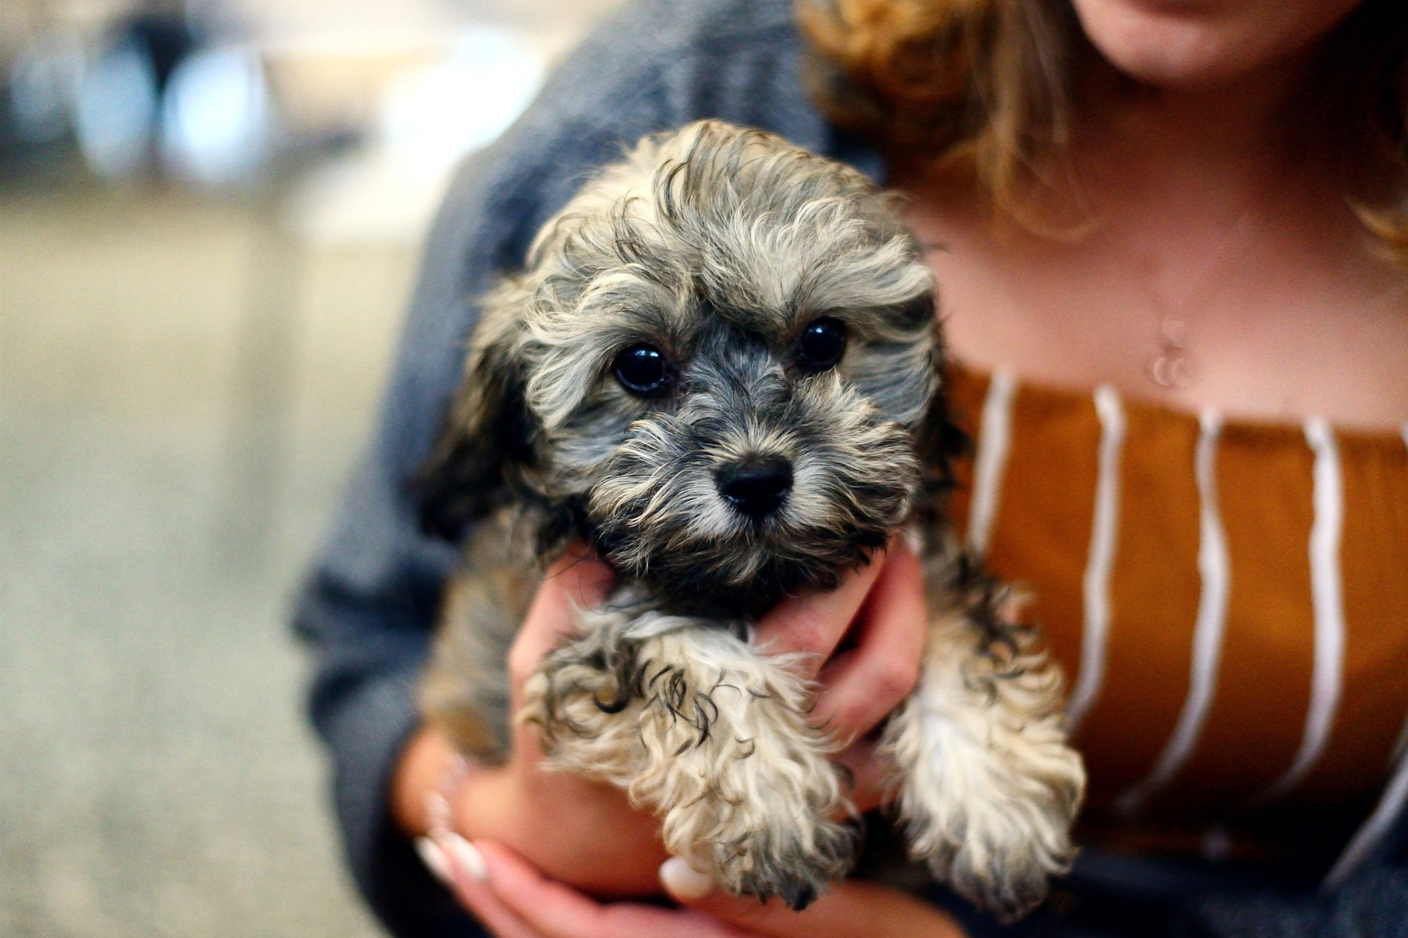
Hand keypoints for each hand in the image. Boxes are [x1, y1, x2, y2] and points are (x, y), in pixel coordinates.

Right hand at [394, 538, 929, 895]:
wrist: (581, 847)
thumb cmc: (566, 750)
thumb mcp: (541, 668)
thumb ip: (567, 597)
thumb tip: (600, 530)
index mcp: (720, 706)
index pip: (810, 627)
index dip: (849, 570)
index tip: (852, 512)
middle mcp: (782, 749)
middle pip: (880, 662)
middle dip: (895, 580)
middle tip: (887, 521)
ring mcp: (814, 782)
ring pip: (898, 699)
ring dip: (913, 621)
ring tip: (899, 559)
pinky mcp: (831, 802)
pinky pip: (897, 739)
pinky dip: (907, 681)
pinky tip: (891, 625)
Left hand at [422, 838, 965, 937]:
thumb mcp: (847, 926)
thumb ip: (761, 908)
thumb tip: (673, 872)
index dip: (519, 895)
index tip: (469, 849)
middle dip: (498, 901)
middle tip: (445, 847)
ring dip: (521, 909)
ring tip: (475, 863)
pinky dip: (569, 917)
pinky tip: (555, 889)